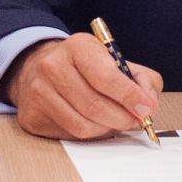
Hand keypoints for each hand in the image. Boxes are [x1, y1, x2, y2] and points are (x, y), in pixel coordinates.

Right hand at [2, 33, 163, 140]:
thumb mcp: (115, 59)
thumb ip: (141, 78)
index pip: (105, 76)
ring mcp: (38, 92)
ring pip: (82, 126)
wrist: (40, 67)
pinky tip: (93, 123)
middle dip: (122, 118)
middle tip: (135, 121)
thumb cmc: (85, 66)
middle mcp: (53, 66)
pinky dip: (88, 135)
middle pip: (94, 105)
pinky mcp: (32, 115)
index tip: (146, 108)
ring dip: (106, 129)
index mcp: (78, 47)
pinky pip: (68, 135)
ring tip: (114, 121)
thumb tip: (149, 103)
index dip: (129, 96)